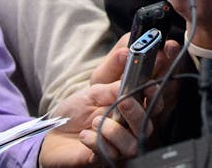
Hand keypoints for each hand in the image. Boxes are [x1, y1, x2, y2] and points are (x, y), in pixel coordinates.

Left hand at [38, 37, 177, 165]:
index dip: (158, 87)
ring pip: (133, 143)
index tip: (152, 80)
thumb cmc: (76, 111)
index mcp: (131, 106)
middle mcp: (129, 127)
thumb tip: (126, 54)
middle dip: (138, 111)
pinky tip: (84, 135)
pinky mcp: (105, 159)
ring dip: (115, 130)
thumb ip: (111, 75)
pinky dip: (96, 142)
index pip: (153, 96)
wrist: (54, 134)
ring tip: (95, 120)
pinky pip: (109, 153)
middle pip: (149, 122)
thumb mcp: (92, 87)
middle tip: (124, 100)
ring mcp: (119, 145)